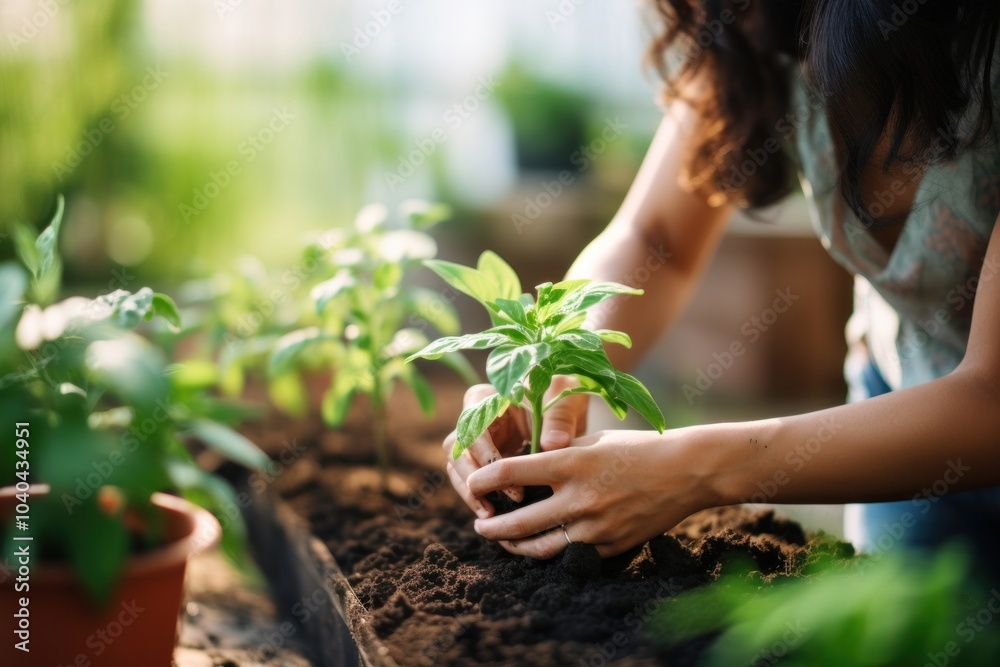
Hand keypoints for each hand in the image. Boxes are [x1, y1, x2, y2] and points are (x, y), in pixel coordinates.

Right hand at [444, 375, 587, 518]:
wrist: (561, 407)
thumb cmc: (559, 395)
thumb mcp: (564, 399)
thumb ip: (559, 419)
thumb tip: (553, 444)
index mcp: (485, 399)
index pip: (472, 427)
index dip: (485, 454)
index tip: (508, 476)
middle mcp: (472, 420)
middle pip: (455, 451)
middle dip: (472, 480)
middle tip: (494, 503)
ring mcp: (474, 443)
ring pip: (456, 469)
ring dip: (470, 493)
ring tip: (490, 516)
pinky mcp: (481, 462)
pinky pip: (472, 481)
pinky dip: (479, 498)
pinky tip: (494, 515)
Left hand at [466, 428, 711, 557]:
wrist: (686, 471)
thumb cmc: (636, 448)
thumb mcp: (592, 441)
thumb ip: (558, 456)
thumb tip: (522, 469)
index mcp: (572, 463)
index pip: (512, 472)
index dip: (484, 479)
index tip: (472, 483)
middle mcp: (581, 497)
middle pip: (519, 522)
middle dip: (491, 528)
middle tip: (479, 526)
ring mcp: (597, 526)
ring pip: (541, 548)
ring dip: (515, 548)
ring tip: (503, 543)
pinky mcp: (611, 546)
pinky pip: (572, 555)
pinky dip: (552, 552)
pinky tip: (541, 547)